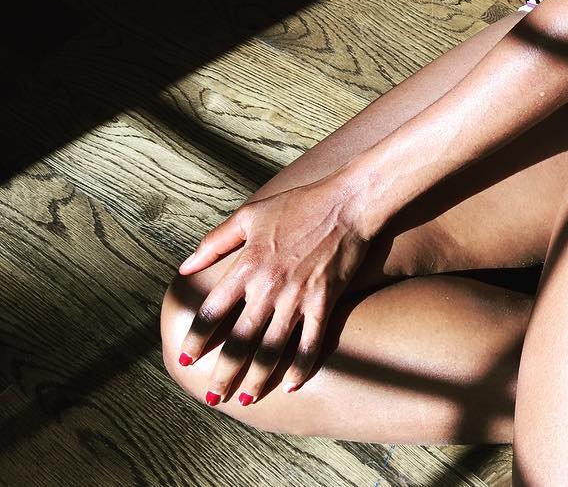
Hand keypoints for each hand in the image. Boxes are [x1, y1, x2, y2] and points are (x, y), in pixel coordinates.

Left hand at [175, 173, 370, 406]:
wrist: (347, 202)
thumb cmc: (298, 205)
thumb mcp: (251, 215)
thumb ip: (215, 241)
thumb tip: (184, 267)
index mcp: (247, 265)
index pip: (212, 311)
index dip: (197, 338)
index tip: (186, 359)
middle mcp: (268, 286)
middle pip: (239, 340)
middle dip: (223, 374)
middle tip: (212, 397)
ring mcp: (297, 297)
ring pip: (271, 349)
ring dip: (257, 379)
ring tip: (245, 400)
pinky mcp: (324, 301)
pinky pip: (310, 342)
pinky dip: (300, 367)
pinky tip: (291, 386)